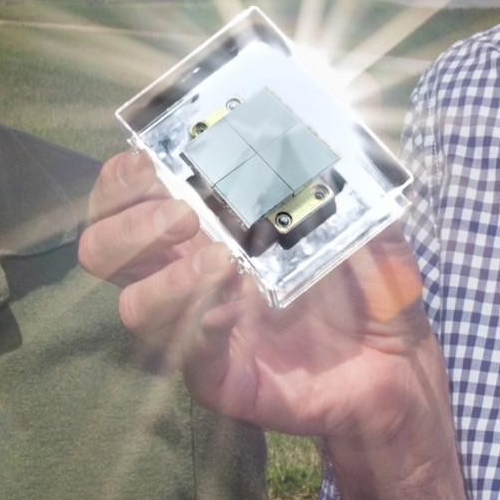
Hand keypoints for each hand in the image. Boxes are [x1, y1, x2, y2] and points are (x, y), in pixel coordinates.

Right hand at [80, 149, 446, 455]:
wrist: (398, 361)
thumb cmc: (364, 282)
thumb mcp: (355, 215)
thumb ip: (332, 174)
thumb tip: (322, 122)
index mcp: (201, 225)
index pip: (123, 197)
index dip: (121, 179)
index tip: (150, 162)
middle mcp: (183, 273)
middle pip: (102, 249)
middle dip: (130, 226)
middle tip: (183, 215)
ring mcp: (196, 327)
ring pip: (133, 306)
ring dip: (169, 279)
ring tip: (221, 261)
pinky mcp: (219, 376)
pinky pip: (187, 355)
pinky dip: (205, 324)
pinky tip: (238, 306)